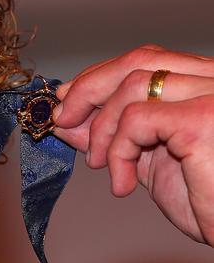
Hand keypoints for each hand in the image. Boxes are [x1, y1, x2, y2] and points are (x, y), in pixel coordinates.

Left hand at [52, 45, 213, 245]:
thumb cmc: (208, 202)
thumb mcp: (148, 160)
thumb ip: (113, 133)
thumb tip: (68, 119)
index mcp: (204, 83)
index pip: (146, 60)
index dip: (99, 76)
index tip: (67, 100)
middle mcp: (213, 79)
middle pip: (137, 62)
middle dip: (88, 90)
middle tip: (63, 120)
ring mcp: (211, 94)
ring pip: (132, 87)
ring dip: (102, 128)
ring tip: (99, 164)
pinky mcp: (202, 118)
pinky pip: (137, 118)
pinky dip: (117, 149)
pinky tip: (122, 181)